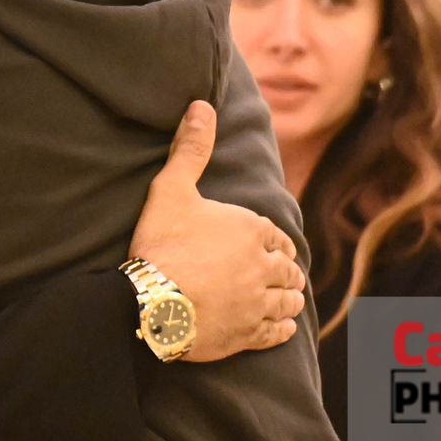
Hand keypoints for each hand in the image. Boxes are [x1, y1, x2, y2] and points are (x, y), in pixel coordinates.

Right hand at [128, 100, 306, 362]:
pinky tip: (283, 329)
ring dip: (289, 298)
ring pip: (287, 301)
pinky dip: (283, 330)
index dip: (276, 241)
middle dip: (286, 270)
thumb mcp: (171, 188)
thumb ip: (191, 148)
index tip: (277, 247)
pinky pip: (276, 333)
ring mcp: (258, 303)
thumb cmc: (162, 243)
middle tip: (284, 274)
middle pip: (287, 269)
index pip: (277, 235)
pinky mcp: (248, 335)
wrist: (152, 303)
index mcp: (251, 229)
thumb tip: (202, 104)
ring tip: (288, 299)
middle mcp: (263, 266)